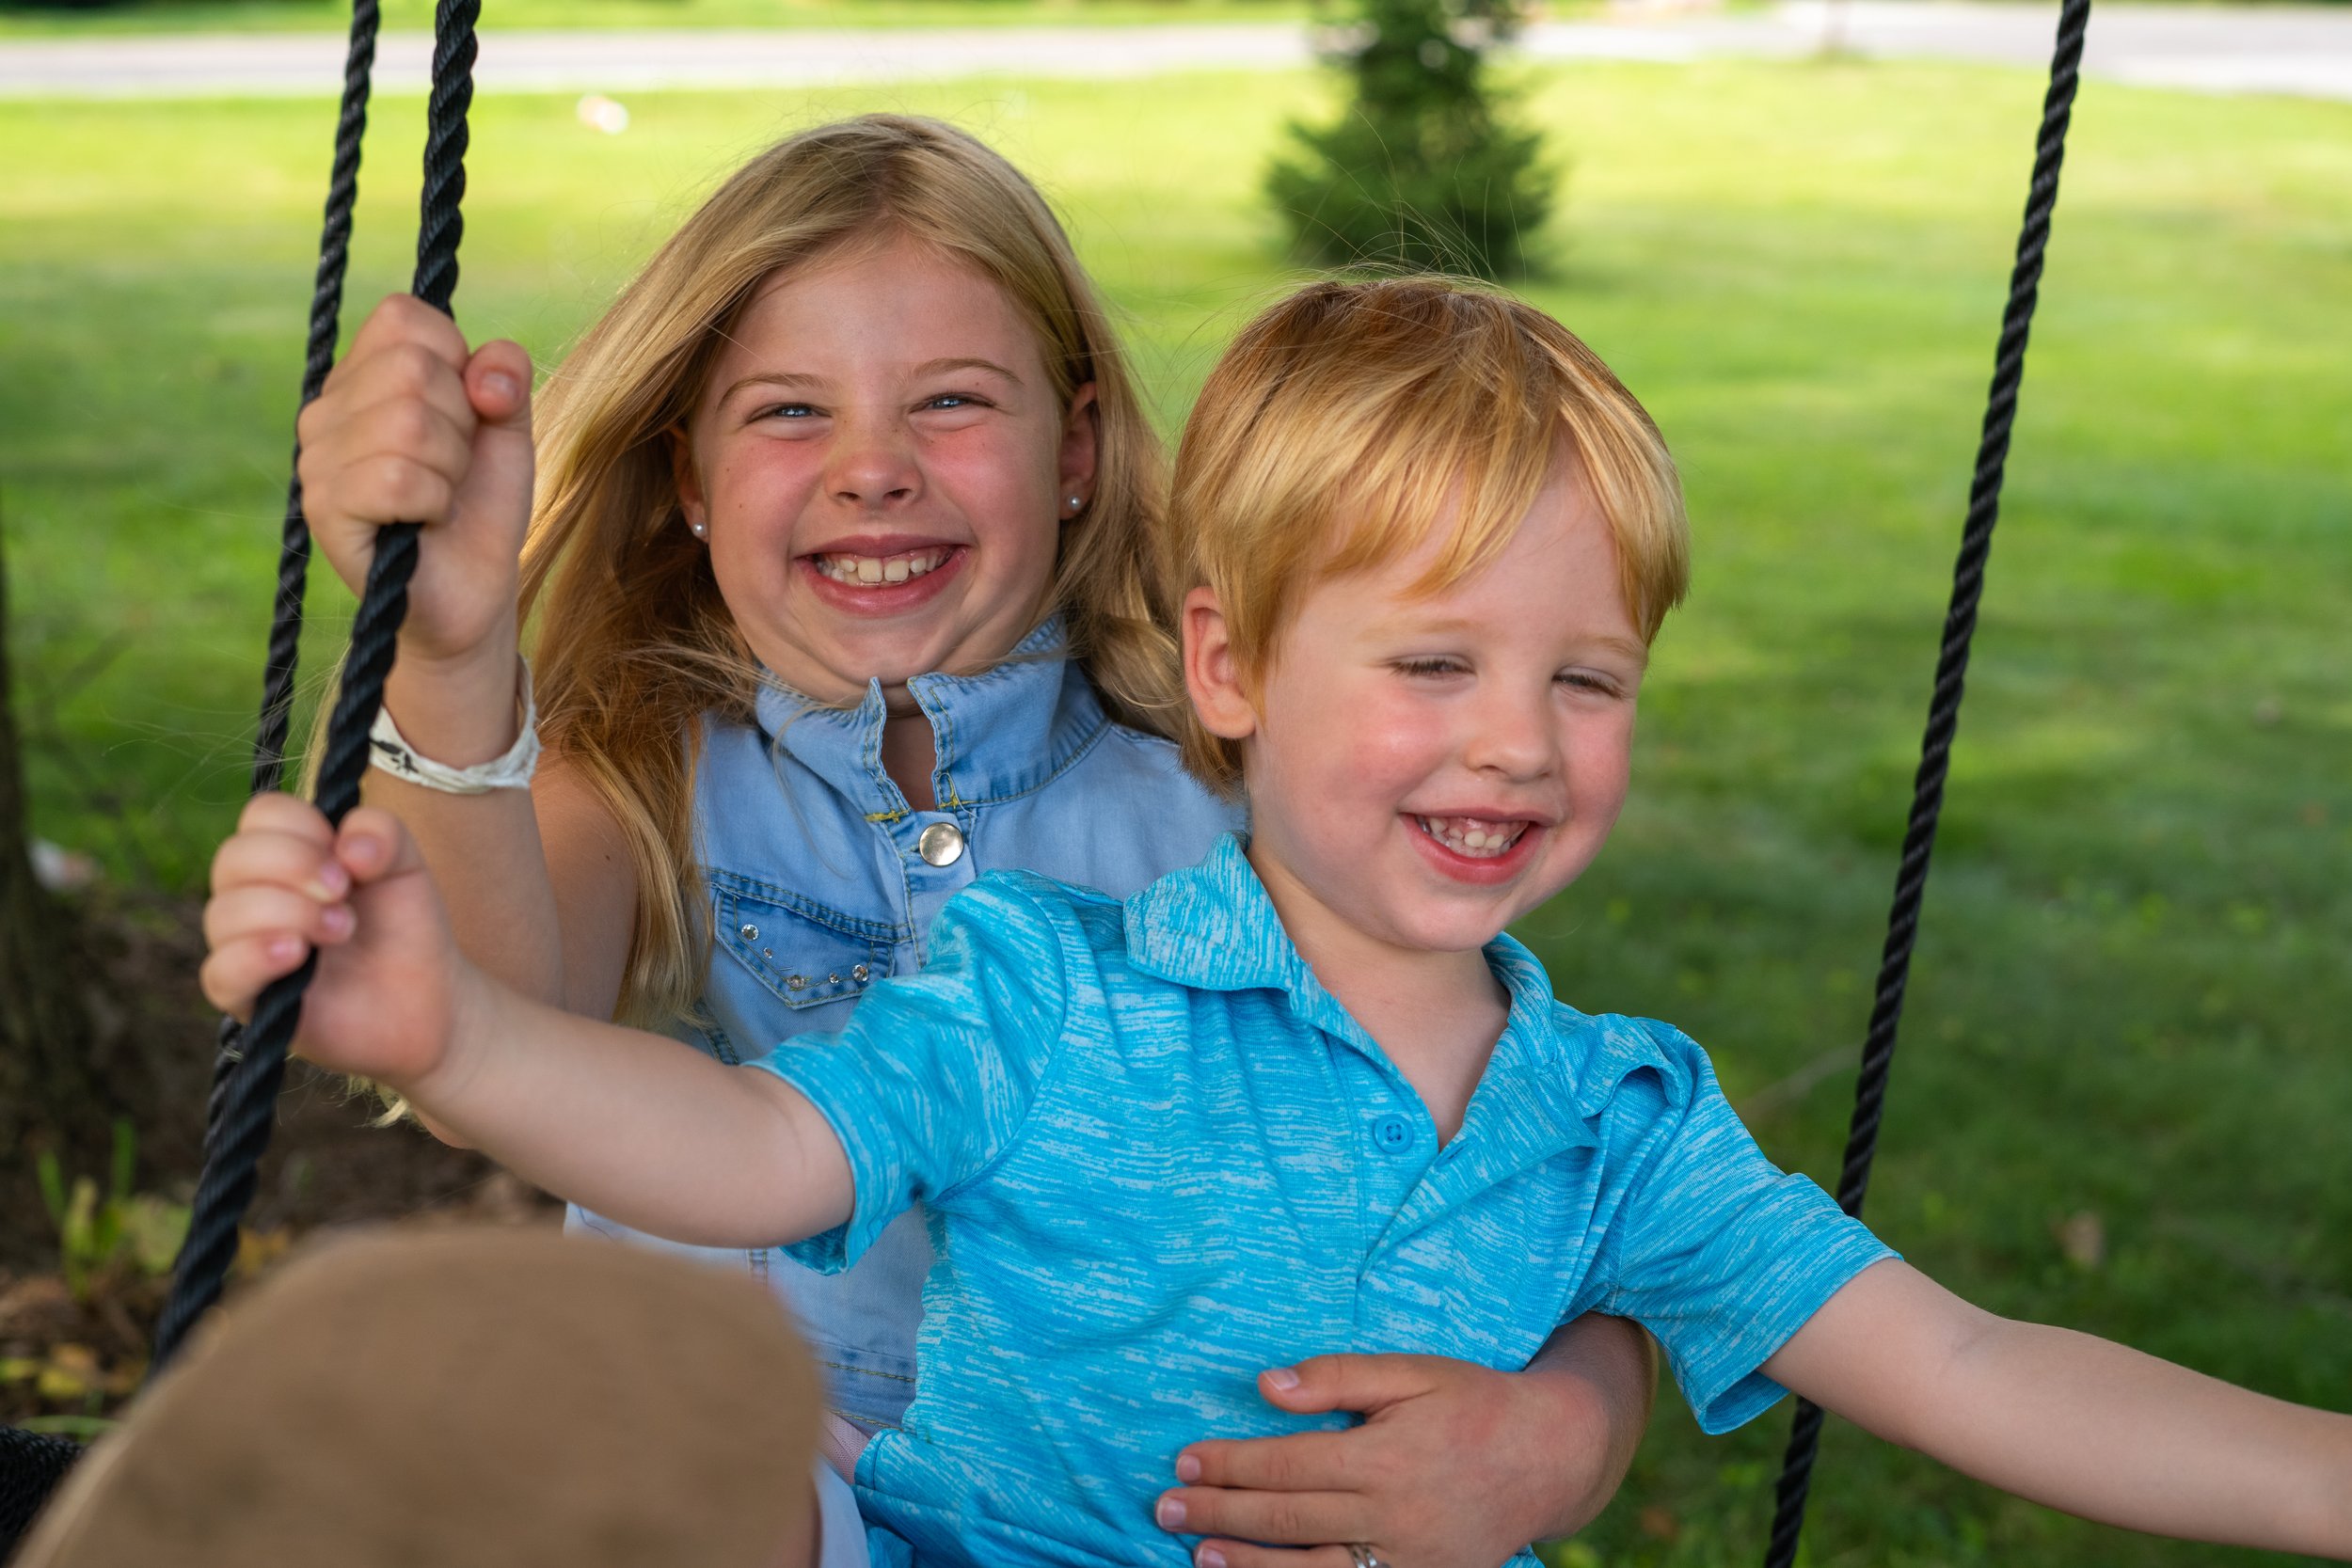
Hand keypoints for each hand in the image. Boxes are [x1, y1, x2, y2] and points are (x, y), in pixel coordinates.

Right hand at [200, 793, 468, 1091]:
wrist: (427, 1000)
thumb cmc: (405, 928)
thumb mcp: (406, 865)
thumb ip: (382, 832)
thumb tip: (346, 845)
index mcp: (286, 853)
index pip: (262, 814)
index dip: (303, 829)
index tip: (348, 861)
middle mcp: (253, 894)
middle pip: (234, 858)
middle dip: (294, 867)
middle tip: (343, 893)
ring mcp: (243, 945)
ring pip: (223, 913)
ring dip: (290, 913)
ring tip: (342, 931)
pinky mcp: (246, 998)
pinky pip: (221, 971)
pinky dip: (255, 957)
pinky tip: (297, 956)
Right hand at [295, 293, 534, 667]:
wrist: (473, 590)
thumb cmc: (479, 503)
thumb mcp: (507, 425)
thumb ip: (507, 375)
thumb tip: (486, 375)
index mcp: (362, 374)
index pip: (405, 316)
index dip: (458, 361)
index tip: (464, 413)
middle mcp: (327, 408)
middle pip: (411, 368)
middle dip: (460, 422)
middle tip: (452, 466)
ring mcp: (316, 458)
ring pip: (407, 424)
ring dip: (450, 466)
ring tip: (440, 494)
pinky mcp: (324, 508)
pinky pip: (395, 478)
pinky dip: (433, 500)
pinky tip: (424, 519)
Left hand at [1157, 1353, 1625, 1567]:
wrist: (1553, 1456)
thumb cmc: (1475, 1402)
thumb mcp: (1413, 1372)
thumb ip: (1340, 1377)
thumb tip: (1269, 1386)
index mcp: (1385, 1456)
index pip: (1286, 1464)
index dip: (1230, 1463)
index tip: (1185, 1458)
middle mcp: (1392, 1514)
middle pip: (1286, 1517)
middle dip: (1220, 1511)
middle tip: (1165, 1508)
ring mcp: (1407, 1558)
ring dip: (1247, 1562)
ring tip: (1198, 1553)